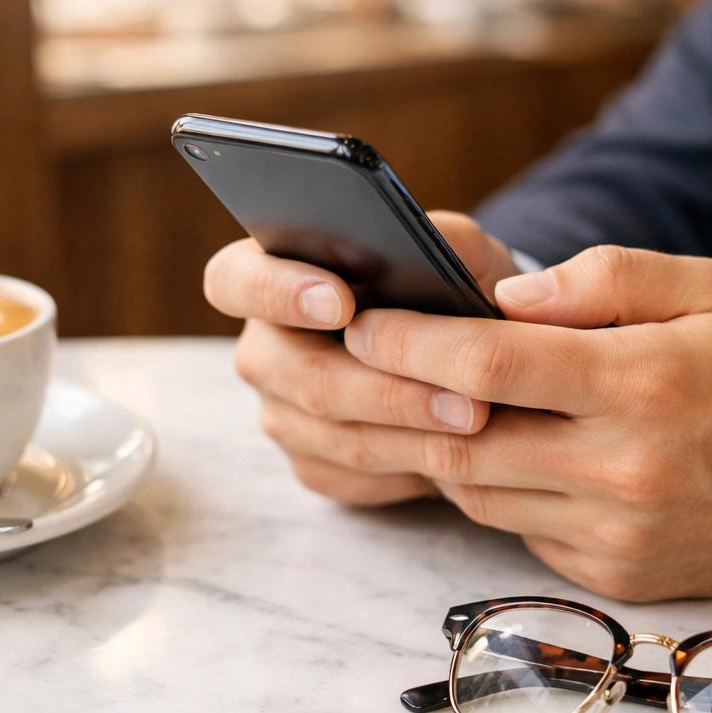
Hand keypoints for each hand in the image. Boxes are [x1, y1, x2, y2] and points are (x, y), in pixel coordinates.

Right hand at [203, 212, 519, 504]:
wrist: (465, 358)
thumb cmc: (450, 291)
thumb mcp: (460, 253)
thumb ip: (449, 237)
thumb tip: (442, 245)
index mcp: (272, 274)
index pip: (235, 280)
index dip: (277, 292)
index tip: (341, 303)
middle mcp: (264, 348)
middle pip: (300, 376)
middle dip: (386, 388)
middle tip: (459, 395)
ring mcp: (281, 412)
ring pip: (334, 435)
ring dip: (410, 433)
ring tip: (476, 421)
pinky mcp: (311, 463)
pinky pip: (354, 476)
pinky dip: (410, 466)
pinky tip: (459, 453)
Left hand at [260, 245, 711, 600]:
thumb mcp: (703, 289)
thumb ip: (601, 278)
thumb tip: (500, 300)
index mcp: (642, 383)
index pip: (488, 364)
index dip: (409, 342)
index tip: (363, 322)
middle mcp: (623, 468)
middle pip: (461, 437)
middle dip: (394, 400)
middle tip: (359, 366)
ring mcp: (614, 533)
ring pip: (475, 490)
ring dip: (437, 445)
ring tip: (421, 402)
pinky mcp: (609, 575)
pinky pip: (512, 529)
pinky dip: (489, 488)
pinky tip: (493, 450)